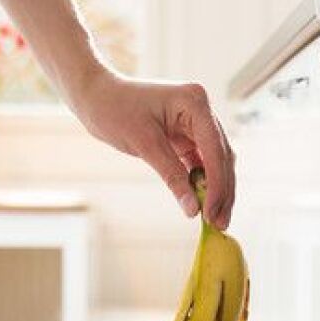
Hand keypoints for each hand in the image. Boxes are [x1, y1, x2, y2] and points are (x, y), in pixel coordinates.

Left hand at [67, 70, 236, 228]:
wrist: (97, 97)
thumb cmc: (116, 110)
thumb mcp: (145, 144)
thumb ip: (172, 176)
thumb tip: (193, 209)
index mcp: (195, 102)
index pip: (215, 149)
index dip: (216, 184)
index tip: (211, 213)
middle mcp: (201, 110)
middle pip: (222, 157)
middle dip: (222, 191)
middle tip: (219, 223)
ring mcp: (196, 122)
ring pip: (216, 162)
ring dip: (216, 190)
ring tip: (216, 220)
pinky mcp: (187, 135)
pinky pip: (202, 162)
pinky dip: (203, 183)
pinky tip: (203, 204)